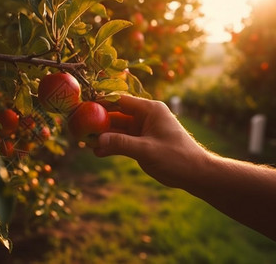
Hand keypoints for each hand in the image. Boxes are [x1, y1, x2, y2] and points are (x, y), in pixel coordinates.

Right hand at [93, 95, 207, 187]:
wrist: (196, 174)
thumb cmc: (177, 158)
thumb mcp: (147, 150)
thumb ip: (121, 144)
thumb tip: (97, 141)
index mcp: (150, 110)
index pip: (120, 101)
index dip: (101, 103)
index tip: (83, 107)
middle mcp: (145, 117)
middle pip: (116, 115)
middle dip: (98, 122)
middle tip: (80, 128)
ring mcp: (143, 130)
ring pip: (117, 129)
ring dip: (103, 136)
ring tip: (85, 143)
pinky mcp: (142, 142)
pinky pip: (122, 141)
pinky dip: (111, 145)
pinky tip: (97, 152)